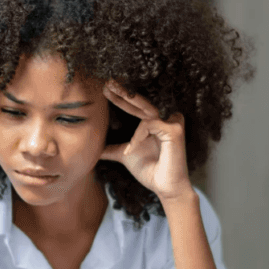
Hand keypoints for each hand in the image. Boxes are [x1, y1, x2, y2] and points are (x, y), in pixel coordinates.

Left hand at [101, 81, 193, 201]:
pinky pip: (149, 125)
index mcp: (151, 124)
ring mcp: (171, 123)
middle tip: (107, 80)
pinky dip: (138, 136)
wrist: (164, 187)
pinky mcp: (175, 130)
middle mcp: (162, 120)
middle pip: (140, 101)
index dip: (119, 98)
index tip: (104, 88)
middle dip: (122, 90)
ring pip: (145, 109)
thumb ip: (112, 149)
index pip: (134, 107)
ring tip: (111, 95)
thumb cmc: (149, 171)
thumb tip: (94, 149)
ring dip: (127, 102)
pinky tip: (131, 149)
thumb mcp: (125, 155)